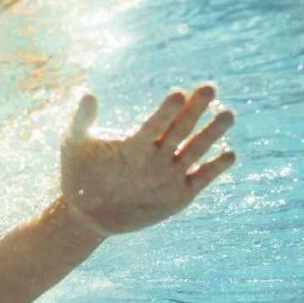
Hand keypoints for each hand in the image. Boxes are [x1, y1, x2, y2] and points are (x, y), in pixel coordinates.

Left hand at [60, 84, 235, 235]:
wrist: (86, 214)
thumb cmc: (78, 173)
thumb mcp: (74, 145)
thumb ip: (81, 121)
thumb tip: (87, 94)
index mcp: (137, 140)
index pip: (157, 121)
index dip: (167, 109)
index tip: (179, 94)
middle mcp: (158, 153)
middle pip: (181, 129)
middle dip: (196, 110)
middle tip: (210, 88)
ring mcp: (171, 174)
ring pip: (196, 149)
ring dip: (212, 132)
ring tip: (227, 114)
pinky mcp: (180, 195)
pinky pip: (201, 179)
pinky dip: (215, 168)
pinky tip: (229, 154)